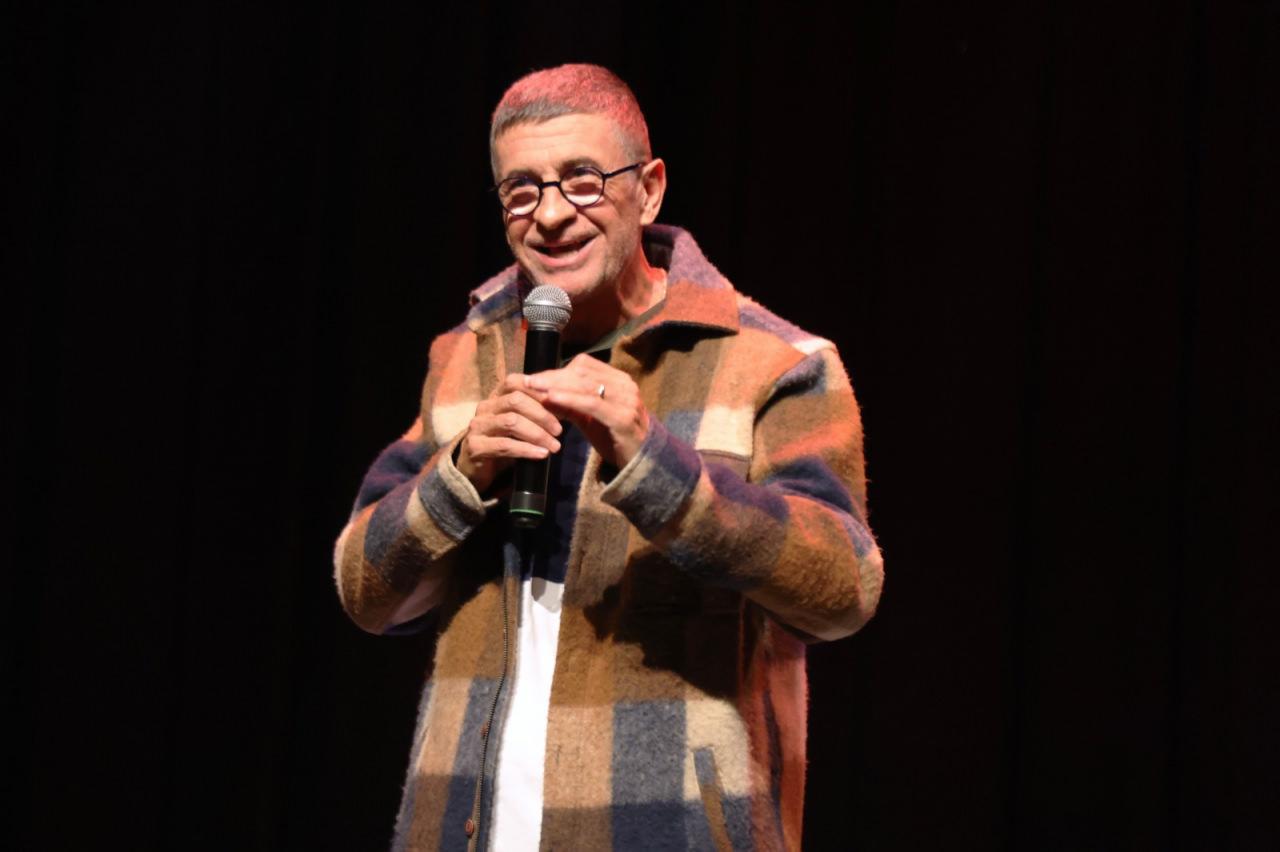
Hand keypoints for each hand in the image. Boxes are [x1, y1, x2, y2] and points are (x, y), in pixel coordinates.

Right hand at [456, 374, 562, 492]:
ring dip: (537, 434)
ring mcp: (478, 426)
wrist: (477, 470)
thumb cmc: (504, 443)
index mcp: (496, 397)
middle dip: (542, 414)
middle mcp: (485, 407)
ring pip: (511, 422)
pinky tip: (541, 454)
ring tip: (555, 446)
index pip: (514, 382)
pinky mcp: (475, 446)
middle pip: (515, 401)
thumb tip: (566, 404)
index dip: (537, 390)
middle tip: (559, 430)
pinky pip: (505, 445)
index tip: (559, 403)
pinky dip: (527, 449)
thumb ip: (536, 413)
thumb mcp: (521, 424)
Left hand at [524, 353, 648, 467]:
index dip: (558, 370)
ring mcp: (627, 400)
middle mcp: (625, 385)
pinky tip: (552, 399)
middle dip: (553, 377)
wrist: (641, 463)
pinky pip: (592, 403)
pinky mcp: (623, 417)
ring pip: (586, 385)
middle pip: (582, 372)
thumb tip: (541, 394)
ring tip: (535, 389)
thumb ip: (569, 405)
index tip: (535, 378)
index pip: (584, 365)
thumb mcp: (589, 418)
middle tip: (528, 382)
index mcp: (619, 380)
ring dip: (557, 385)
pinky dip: (570, 399)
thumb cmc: (614, 438)